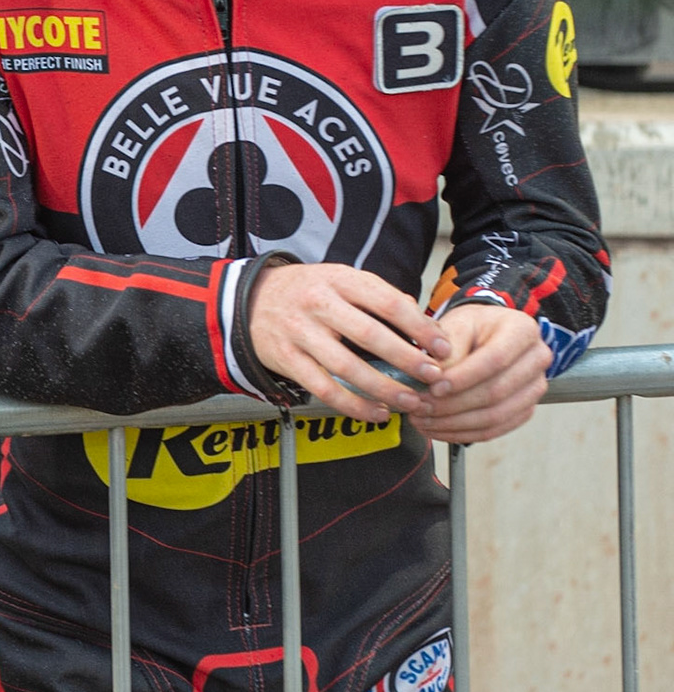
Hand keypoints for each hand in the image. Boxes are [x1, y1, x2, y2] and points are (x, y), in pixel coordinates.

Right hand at [248, 262, 449, 422]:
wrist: (249, 300)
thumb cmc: (306, 291)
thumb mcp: (340, 279)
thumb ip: (378, 296)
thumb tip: (423, 322)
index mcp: (338, 280)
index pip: (387, 302)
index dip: (419, 327)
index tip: (442, 348)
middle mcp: (317, 304)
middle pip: (370, 336)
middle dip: (408, 360)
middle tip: (435, 377)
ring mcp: (299, 332)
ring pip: (348, 368)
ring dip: (385, 389)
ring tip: (411, 402)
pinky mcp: (286, 359)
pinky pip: (323, 389)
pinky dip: (353, 406)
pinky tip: (376, 413)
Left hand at [409, 303, 550, 443]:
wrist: (483, 337)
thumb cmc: (469, 328)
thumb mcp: (455, 324)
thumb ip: (447, 348)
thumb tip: (434, 379)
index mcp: (522, 330)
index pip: (494, 359)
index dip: (463, 377)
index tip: (434, 387)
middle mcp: (536, 360)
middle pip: (495, 392)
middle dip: (453, 404)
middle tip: (420, 407)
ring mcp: (534, 388)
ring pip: (495, 416)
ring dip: (453, 423)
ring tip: (421, 419)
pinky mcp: (525, 410)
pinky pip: (494, 430)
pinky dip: (462, 433)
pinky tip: (436, 428)